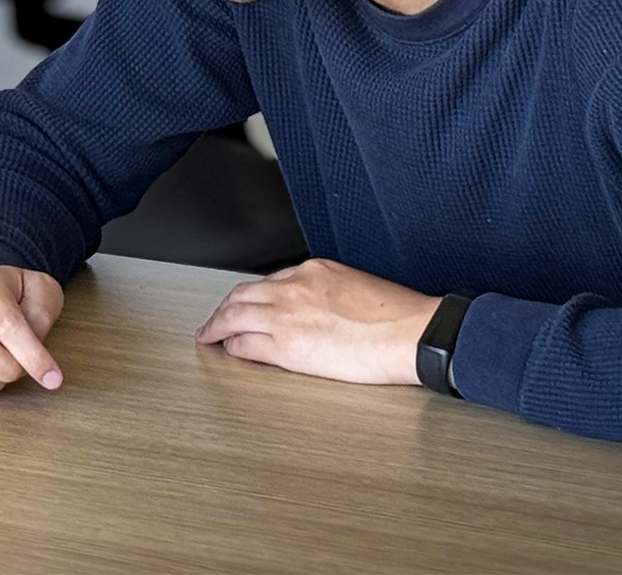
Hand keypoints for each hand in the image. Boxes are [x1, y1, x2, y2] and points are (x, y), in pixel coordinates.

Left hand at [195, 258, 440, 385]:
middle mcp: (295, 287)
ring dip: (217, 325)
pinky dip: (232, 347)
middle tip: (216, 318)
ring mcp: (287, 315)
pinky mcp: (286, 344)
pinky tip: (229, 351)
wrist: (413, 333)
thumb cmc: (401, 317)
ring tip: (209, 335)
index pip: (272, 281)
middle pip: (243, 294)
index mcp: (316, 270)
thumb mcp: (360, 288)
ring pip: (234, 315)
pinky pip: (246, 344)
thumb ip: (335, 293)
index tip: (252, 304)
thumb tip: (329, 310)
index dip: (256, 296)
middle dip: (226, 306)